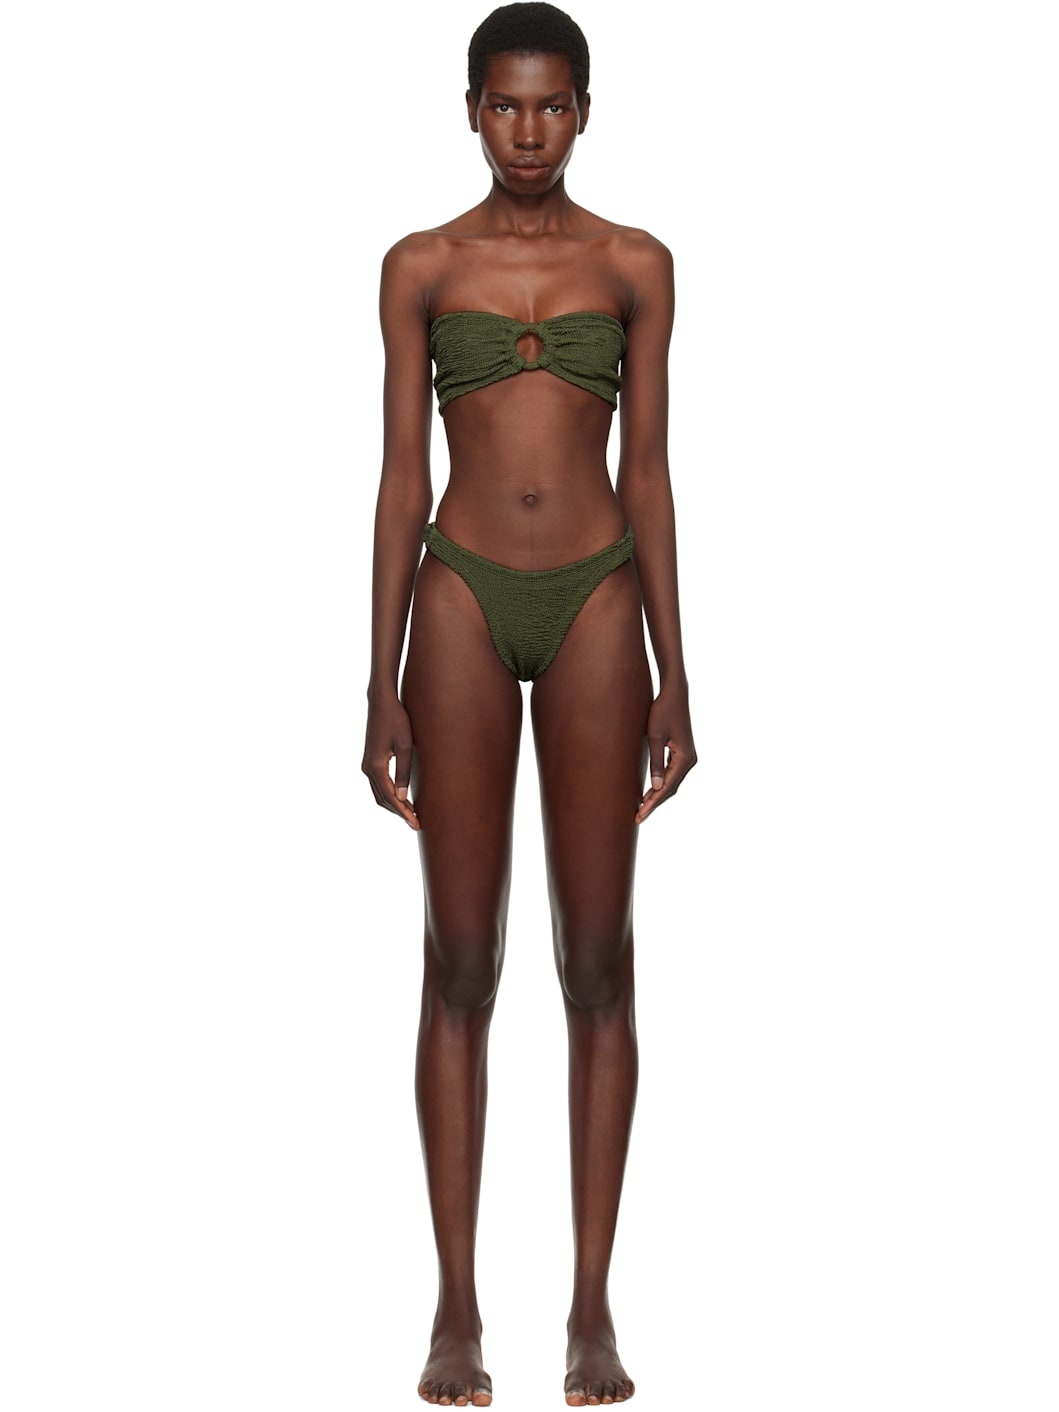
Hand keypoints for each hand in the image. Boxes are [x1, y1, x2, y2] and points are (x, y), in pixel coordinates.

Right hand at [362, 692, 418, 830]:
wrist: (382, 702)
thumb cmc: (396, 720)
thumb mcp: (405, 746)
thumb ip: (404, 772)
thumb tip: (401, 798)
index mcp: (375, 767)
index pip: (390, 797)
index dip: (403, 812)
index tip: (416, 823)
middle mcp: (367, 768)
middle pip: (383, 799)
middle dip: (399, 812)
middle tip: (416, 823)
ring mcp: (367, 765)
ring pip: (379, 794)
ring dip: (394, 805)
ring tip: (412, 814)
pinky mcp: (371, 761)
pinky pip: (379, 784)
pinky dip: (390, 795)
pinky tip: (402, 798)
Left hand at [635, 684, 696, 823]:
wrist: (674, 693)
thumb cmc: (662, 711)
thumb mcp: (655, 737)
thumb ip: (655, 762)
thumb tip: (656, 787)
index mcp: (685, 759)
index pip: (667, 787)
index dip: (652, 803)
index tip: (639, 815)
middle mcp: (690, 760)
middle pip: (671, 788)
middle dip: (654, 803)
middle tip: (638, 817)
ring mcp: (687, 757)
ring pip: (672, 783)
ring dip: (657, 795)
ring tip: (641, 808)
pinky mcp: (682, 752)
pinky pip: (672, 774)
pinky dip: (661, 784)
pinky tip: (650, 791)